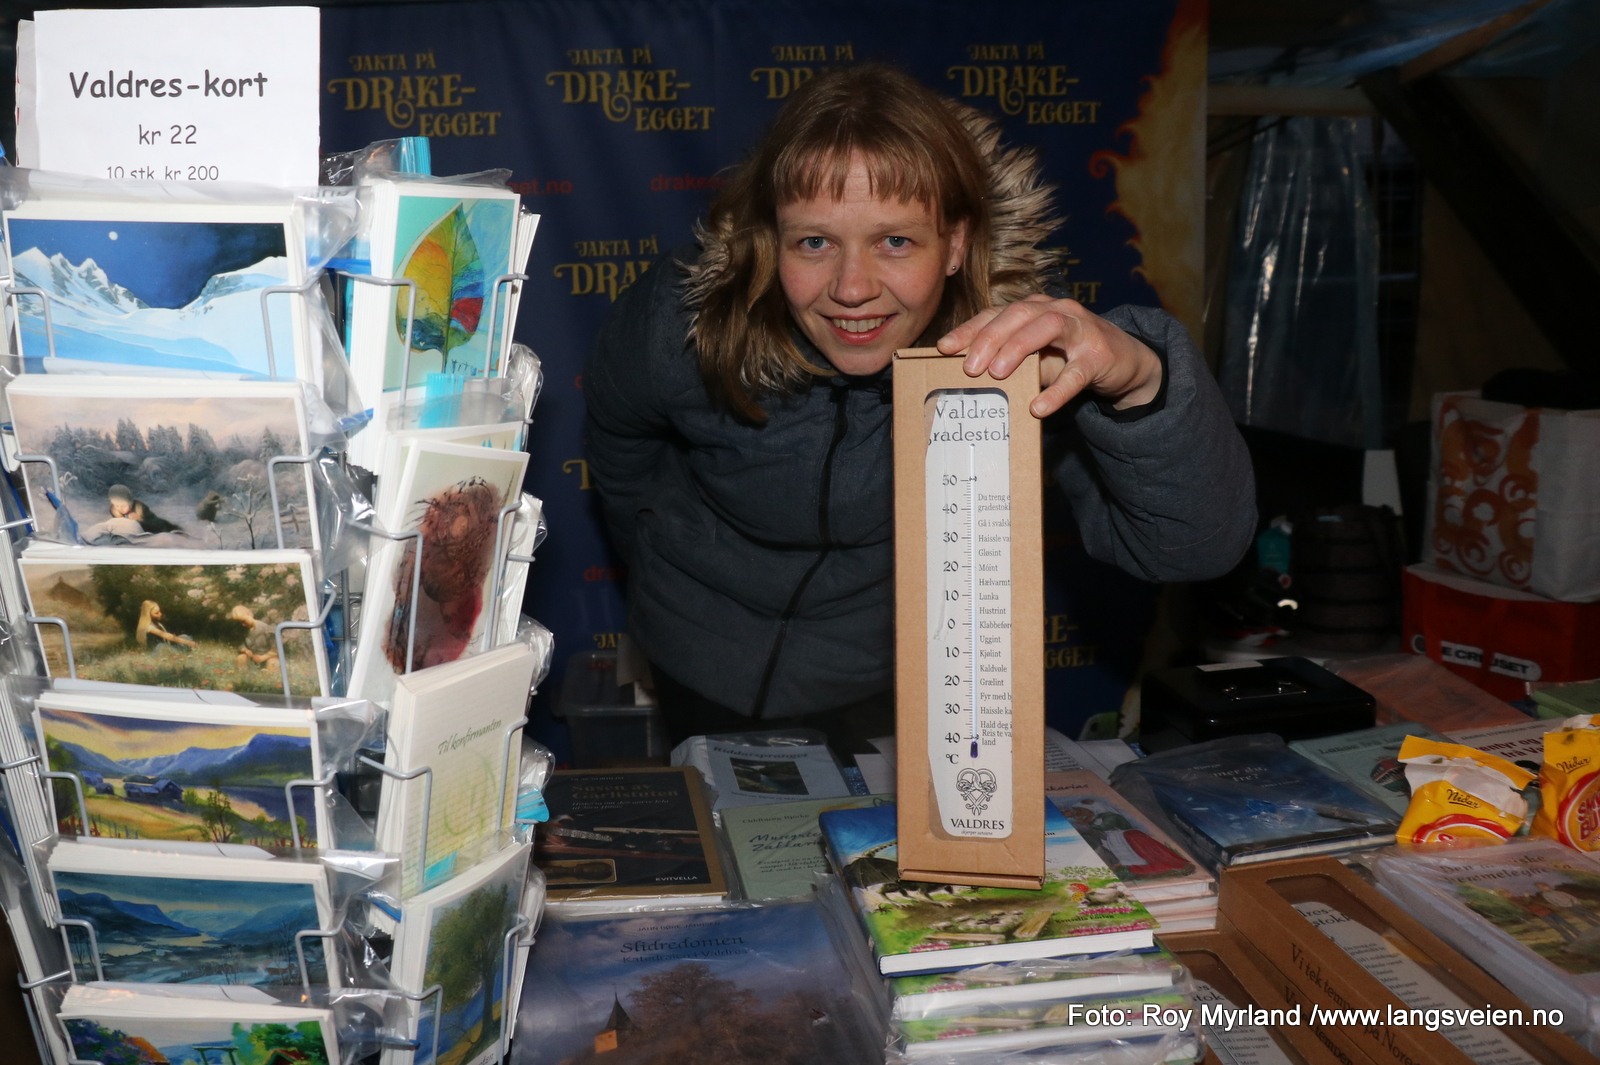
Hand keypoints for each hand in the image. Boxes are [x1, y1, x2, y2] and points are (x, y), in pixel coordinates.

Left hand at [937, 295, 1162, 417]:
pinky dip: (1056, 391)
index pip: (997, 313)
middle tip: (969, 366)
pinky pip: (1076, 373)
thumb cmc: (1071, 357)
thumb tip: (968, 377)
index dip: (969, 328)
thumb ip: (1009, 359)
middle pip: (1019, 315)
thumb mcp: (1037, 356)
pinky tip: (1037, 408)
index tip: (943, 348)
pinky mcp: (1100, 355)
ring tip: (996, 374)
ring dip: (1018, 349)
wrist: (1126, 363)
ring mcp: (1081, 329)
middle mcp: (1057, 311)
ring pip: (1047, 328)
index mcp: (1035, 309)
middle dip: (990, 338)